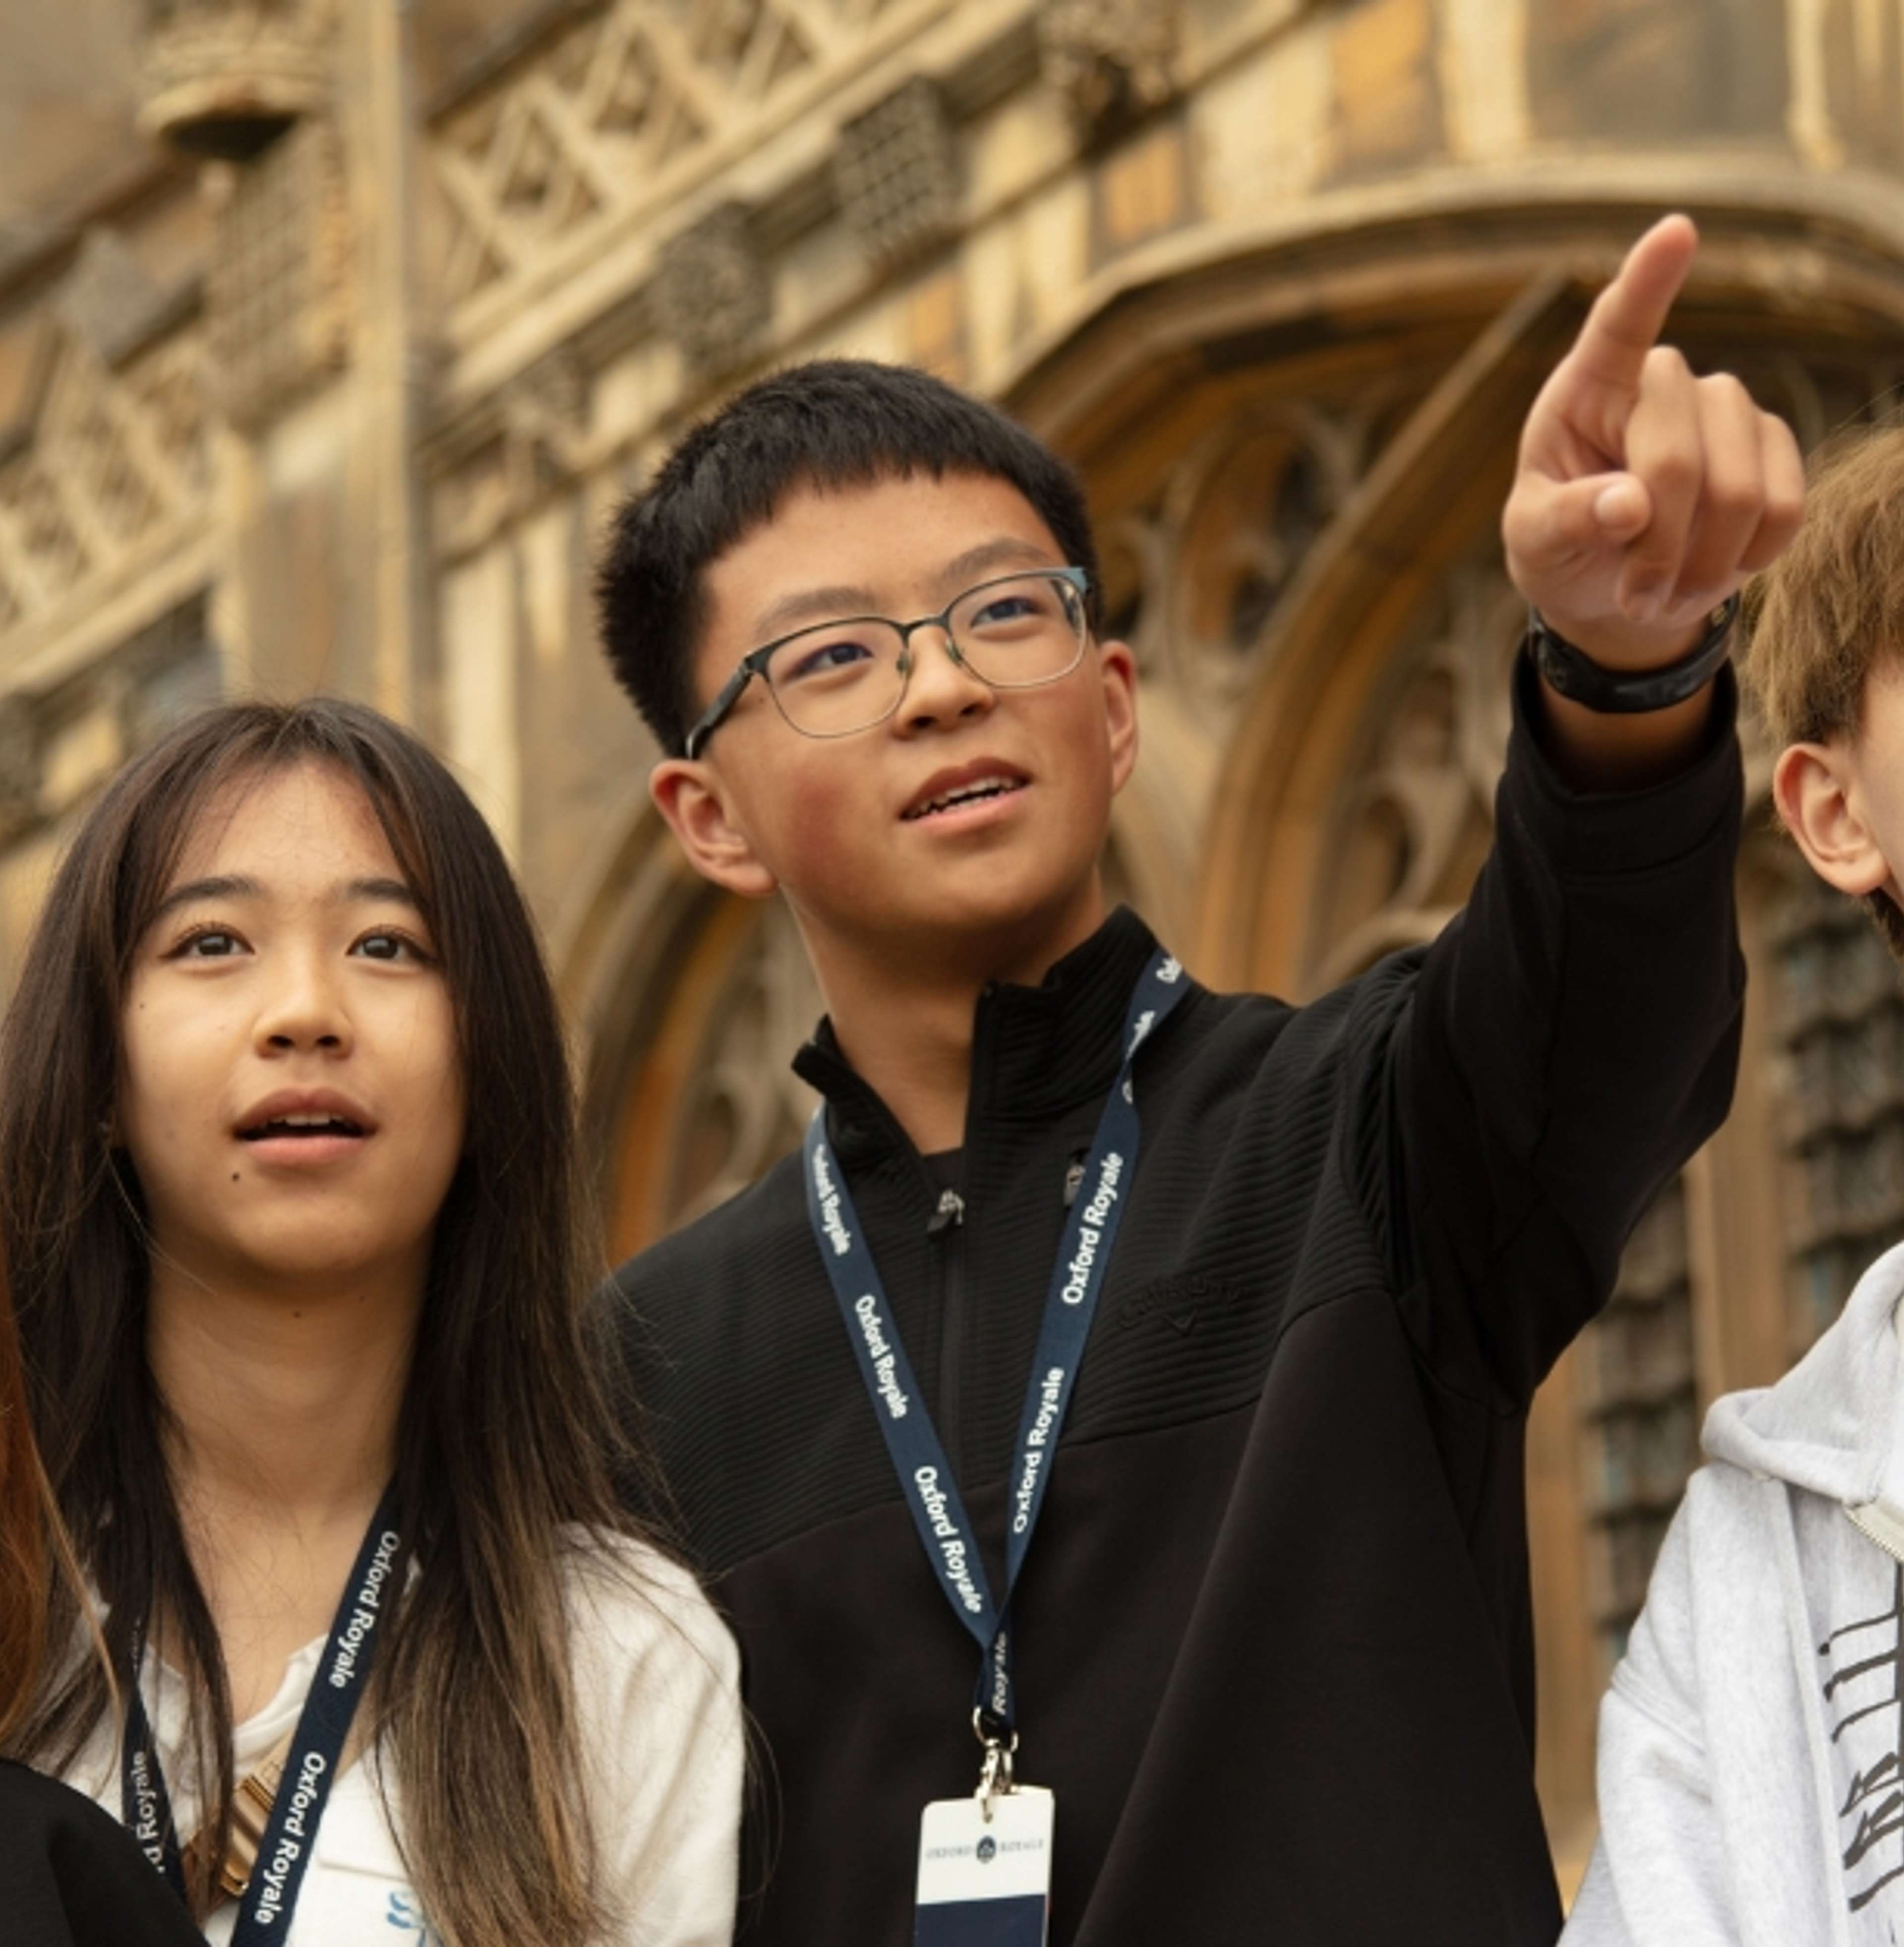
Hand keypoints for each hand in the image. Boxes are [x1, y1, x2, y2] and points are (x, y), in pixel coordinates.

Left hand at [1503, 214, 1803, 667]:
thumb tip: (1628, 506)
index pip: (1618, 326)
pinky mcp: (1772, 448)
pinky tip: (1705, 574)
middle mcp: (1663, 383)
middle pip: (1678, 456)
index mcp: (1588, 388)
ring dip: (1699, 565)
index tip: (1676, 232)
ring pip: (1739, 491)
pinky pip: (1781, 509)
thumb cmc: (1558, 548)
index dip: (1648, 282)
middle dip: (1657, 544)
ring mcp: (1726, 409)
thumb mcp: (1534, 541)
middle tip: (1631, 596)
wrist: (1612, 586)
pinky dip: (1743, 561)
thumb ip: (1566, 520)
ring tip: (1656, 593)